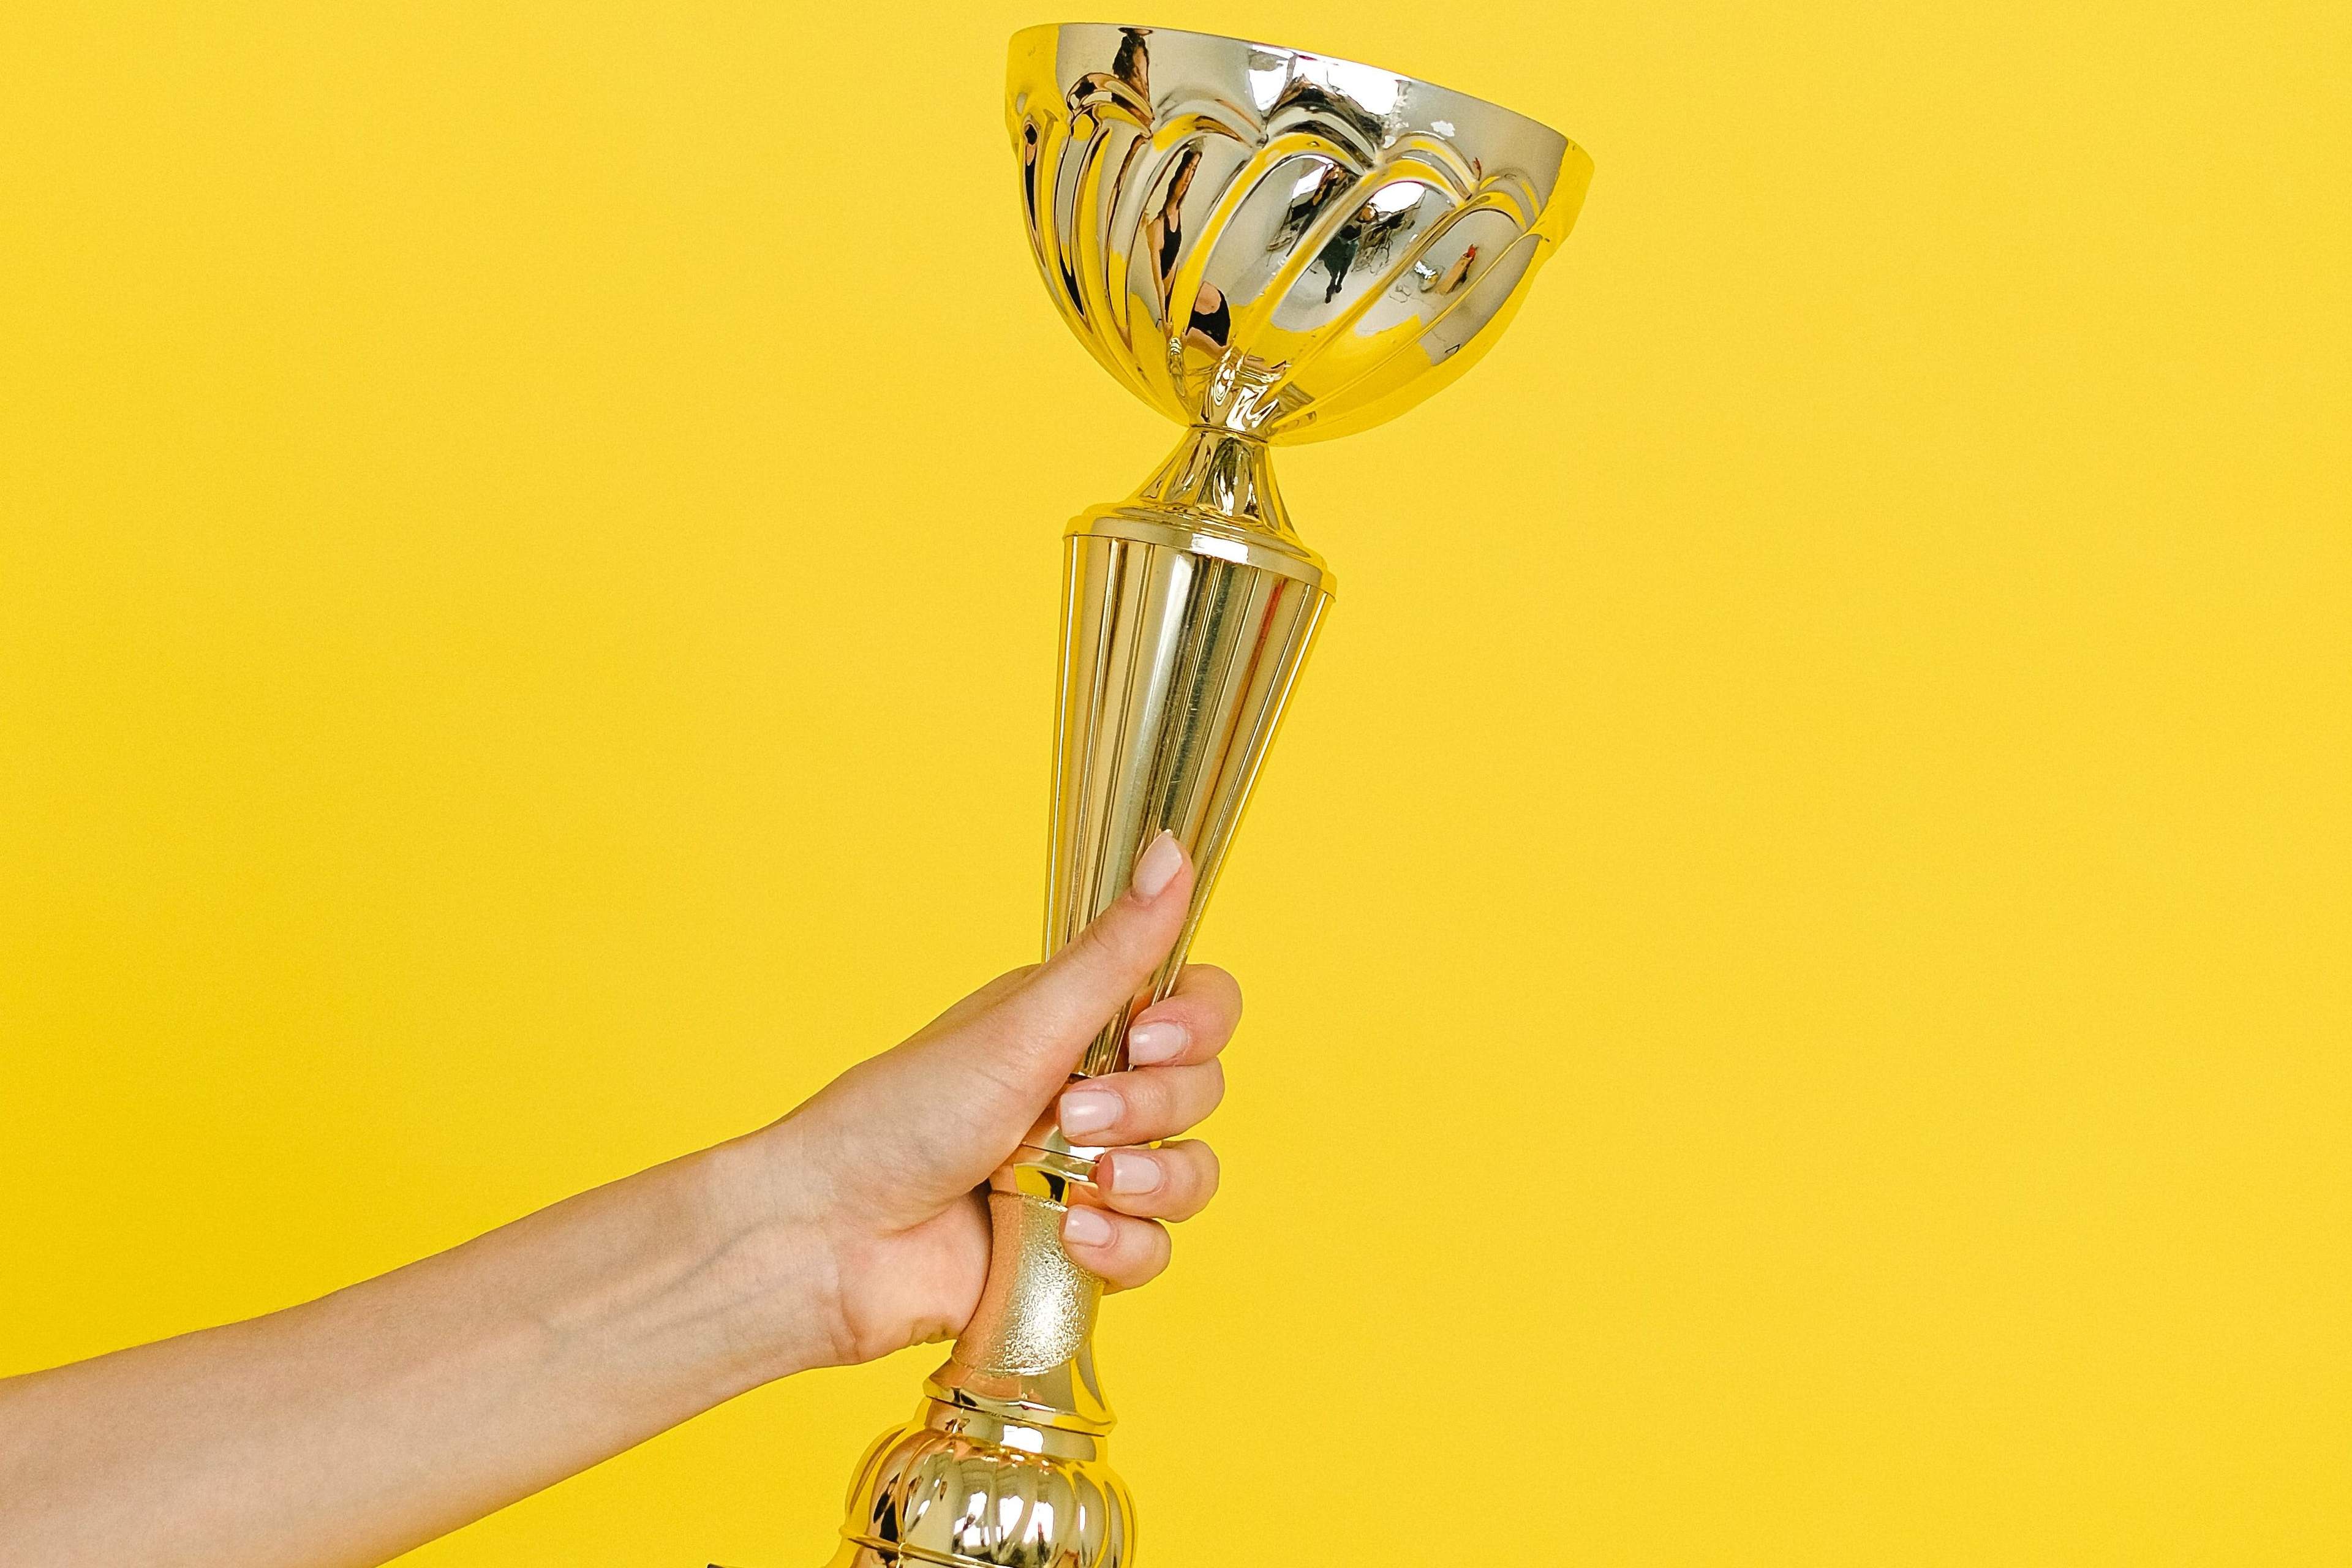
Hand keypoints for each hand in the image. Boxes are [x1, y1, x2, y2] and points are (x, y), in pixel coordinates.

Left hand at [758, 832, 1237, 1365]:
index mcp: (1079, 1022)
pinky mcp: (1083, 1248)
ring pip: (1190, 1173)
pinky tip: (1072, 1239)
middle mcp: (1095, 1091)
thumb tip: (1173, 847)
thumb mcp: (1024, 1026)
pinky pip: (1156, 1249)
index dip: (1198, 1023)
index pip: (1197, 1004)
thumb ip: (1115, 951)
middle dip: (1152, 1105)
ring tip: (1089, 1184)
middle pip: (1201, 1088)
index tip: (1150, 1037)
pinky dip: (1125, 1246)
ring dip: (1155, 1181)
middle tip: (1074, 1115)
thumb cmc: (904, 1116)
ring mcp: (1091, 1173)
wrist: (836, 1237)